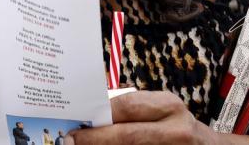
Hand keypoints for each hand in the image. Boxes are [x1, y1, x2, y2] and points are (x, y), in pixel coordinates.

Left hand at [68, 91, 219, 144]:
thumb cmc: (175, 125)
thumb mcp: (159, 109)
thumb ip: (130, 108)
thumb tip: (90, 111)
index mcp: (169, 106)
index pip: (126, 107)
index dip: (98, 115)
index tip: (75, 121)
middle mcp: (177, 129)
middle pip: (128, 136)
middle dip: (96, 139)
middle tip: (71, 141)